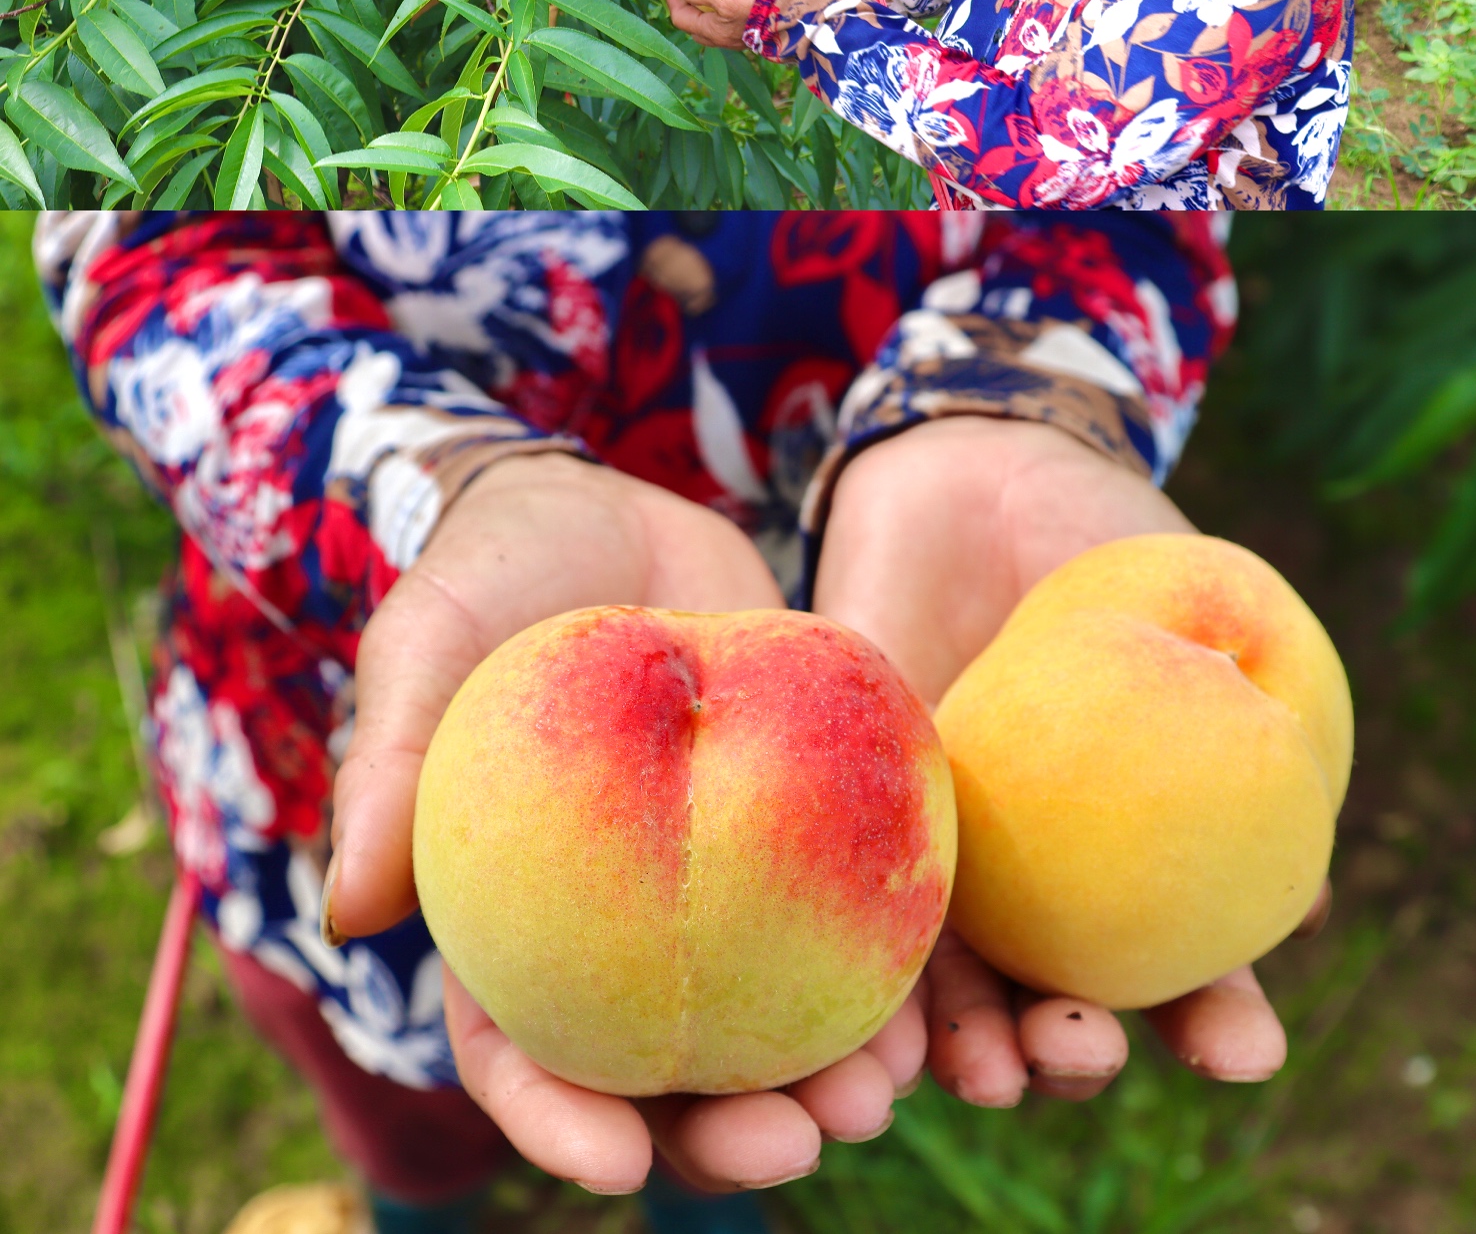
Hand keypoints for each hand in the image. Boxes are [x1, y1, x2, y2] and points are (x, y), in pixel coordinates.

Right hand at [325, 452, 920, 1194]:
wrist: (609, 502)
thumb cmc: (491, 571)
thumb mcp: (428, 639)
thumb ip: (390, 759)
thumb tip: (352, 910)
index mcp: (514, 915)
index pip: (524, 1053)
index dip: (561, 1121)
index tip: (617, 1165)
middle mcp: (620, 925)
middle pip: (665, 1070)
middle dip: (724, 1133)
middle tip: (796, 1147)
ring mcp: (716, 882)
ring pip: (770, 1017)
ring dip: (826, 1077)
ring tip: (882, 1094)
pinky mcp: (797, 823)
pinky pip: (845, 914)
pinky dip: (887, 967)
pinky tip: (931, 999)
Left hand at [665, 0, 760, 49]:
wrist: (803, 12)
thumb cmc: (762, 4)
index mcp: (714, 34)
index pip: (680, 16)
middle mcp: (725, 39)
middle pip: (694, 23)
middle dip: (685, 4)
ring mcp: (741, 35)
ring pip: (713, 21)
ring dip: (705, 4)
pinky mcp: (756, 26)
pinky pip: (731, 15)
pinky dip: (724, 2)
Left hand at [814, 416, 1305, 1104]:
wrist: (969, 461)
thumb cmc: (1100, 529)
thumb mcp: (1188, 603)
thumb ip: (1240, 710)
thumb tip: (1301, 872)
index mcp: (1138, 843)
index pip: (1187, 964)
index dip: (1219, 1021)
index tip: (1240, 1051)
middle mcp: (1041, 869)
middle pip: (1060, 998)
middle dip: (1075, 1054)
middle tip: (1078, 1054)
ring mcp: (946, 846)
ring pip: (957, 984)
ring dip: (971, 1047)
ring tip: (985, 1075)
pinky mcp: (856, 809)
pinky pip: (862, 903)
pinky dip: (875, 978)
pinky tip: (883, 1027)